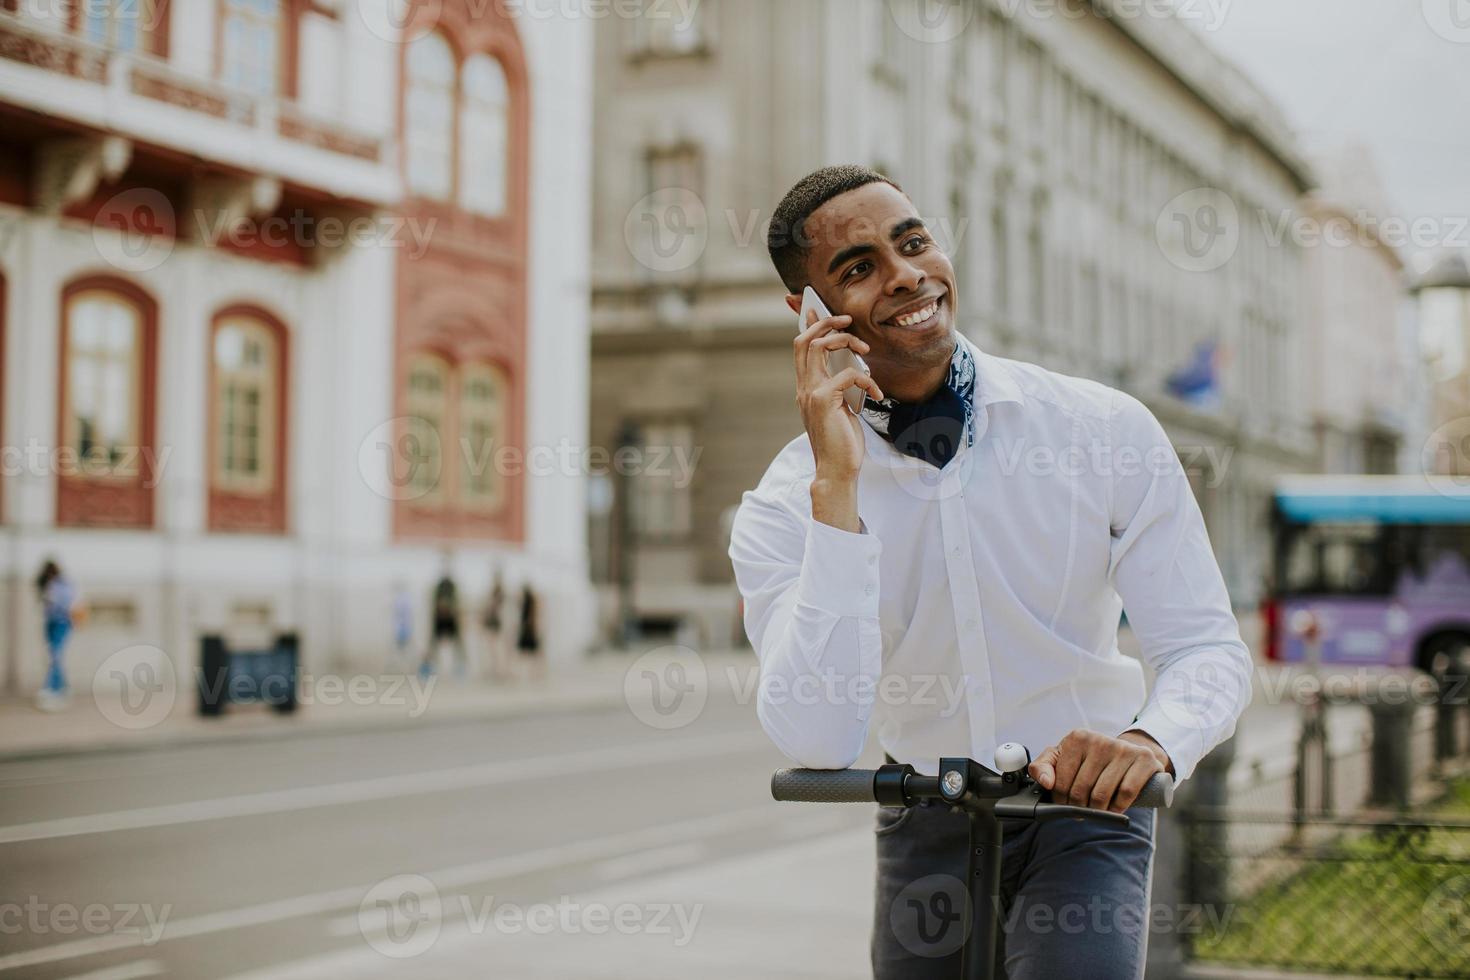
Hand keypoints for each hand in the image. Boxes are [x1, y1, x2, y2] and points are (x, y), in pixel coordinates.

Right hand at [793, 308, 883, 485]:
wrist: (837, 470)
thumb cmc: (842, 442)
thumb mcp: (841, 408)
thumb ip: (840, 388)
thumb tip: (853, 367)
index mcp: (806, 388)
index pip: (801, 348)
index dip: (809, 326)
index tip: (818, 309)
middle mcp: (804, 388)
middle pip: (805, 340)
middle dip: (825, 323)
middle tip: (847, 320)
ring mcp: (811, 393)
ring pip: (819, 347)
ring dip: (844, 340)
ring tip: (865, 349)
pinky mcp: (824, 400)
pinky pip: (847, 373)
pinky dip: (866, 379)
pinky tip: (877, 395)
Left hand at [1027, 728, 1171, 813]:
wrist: (1130, 753)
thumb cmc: (1091, 759)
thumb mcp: (1063, 758)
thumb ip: (1043, 767)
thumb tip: (1046, 782)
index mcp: (1078, 738)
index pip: (1060, 780)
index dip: (1060, 799)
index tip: (1064, 804)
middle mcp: (1100, 740)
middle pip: (1080, 789)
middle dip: (1078, 807)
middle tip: (1081, 810)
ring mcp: (1123, 749)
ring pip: (1101, 793)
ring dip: (1097, 810)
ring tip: (1097, 809)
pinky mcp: (1143, 759)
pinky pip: (1126, 793)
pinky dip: (1118, 807)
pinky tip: (1114, 808)